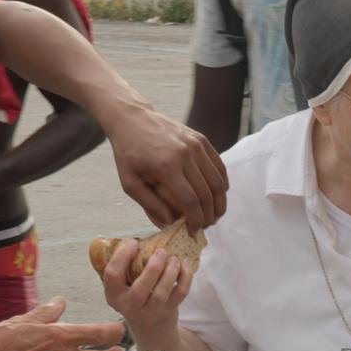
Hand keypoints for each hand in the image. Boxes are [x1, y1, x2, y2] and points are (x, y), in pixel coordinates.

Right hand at [102, 239, 192, 348]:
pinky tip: (184, 264)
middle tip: (161, 251)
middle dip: (153, 267)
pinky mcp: (169, 311)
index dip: (122, 256)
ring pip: (162, 292)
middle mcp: (130, 306)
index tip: (133, 243)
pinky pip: (180, 293)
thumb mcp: (123, 287)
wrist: (151, 329)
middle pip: (141, 289)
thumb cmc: (136, 299)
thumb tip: (136, 240)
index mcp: (114, 296)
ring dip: (171, 271)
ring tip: (174, 258)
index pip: (112, 275)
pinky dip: (185, 276)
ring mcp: (151, 312)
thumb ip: (125, 268)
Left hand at [108, 107, 227, 232]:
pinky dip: (222, 184)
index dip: (195, 220)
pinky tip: (217, 196)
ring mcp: (196, 145)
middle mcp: (185, 154)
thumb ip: (149, 205)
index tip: (193, 232)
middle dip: (209, 215)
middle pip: (207, 193)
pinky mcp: (202, 139)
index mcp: (166, 166)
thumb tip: (170, 224)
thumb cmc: (128, 153)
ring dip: (219, 203)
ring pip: (218, 181)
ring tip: (213, 215)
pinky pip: (219, 167)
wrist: (133, 118)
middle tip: (205, 226)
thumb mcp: (129, 182)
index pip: (190, 201)